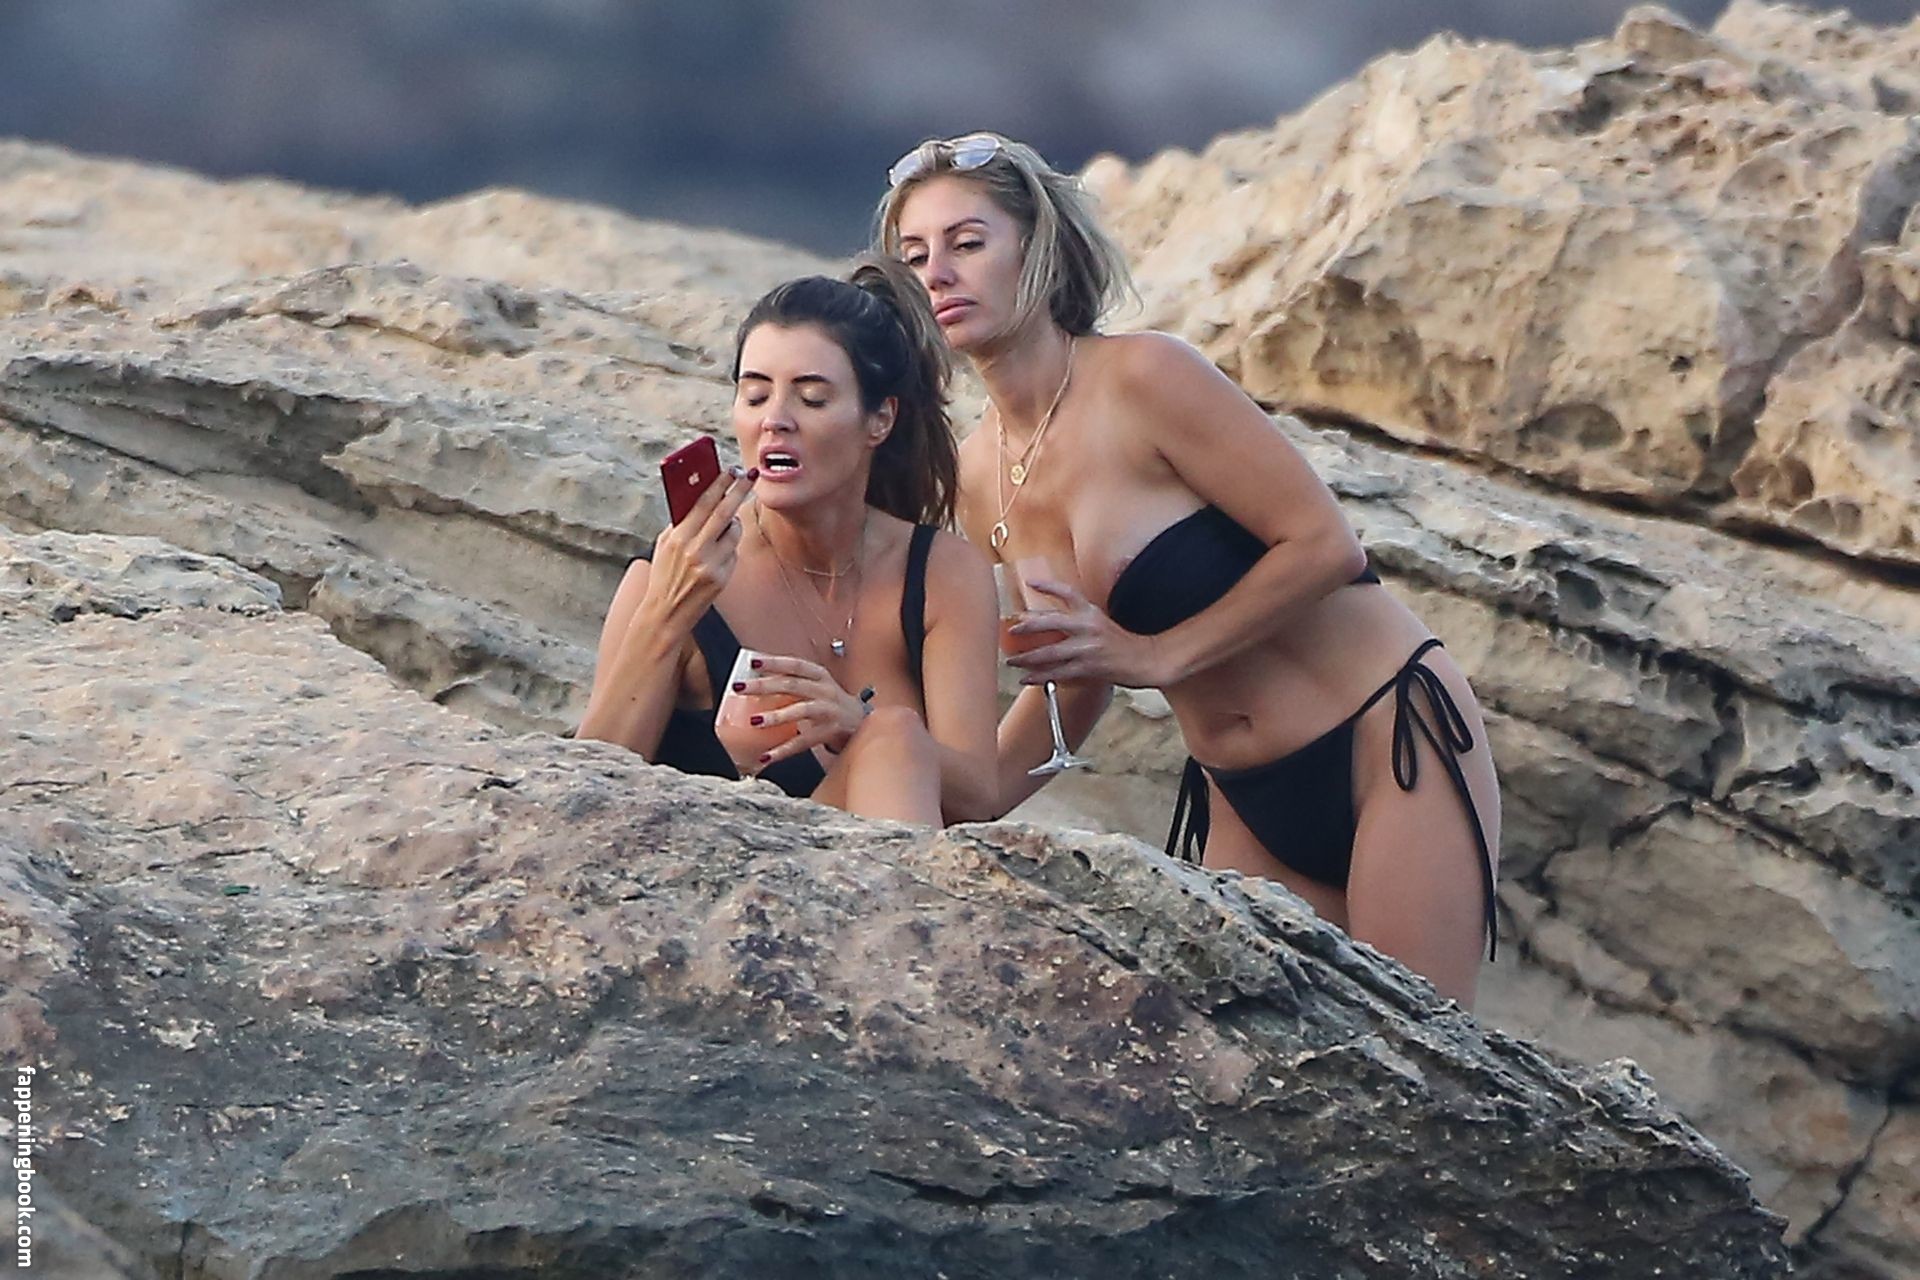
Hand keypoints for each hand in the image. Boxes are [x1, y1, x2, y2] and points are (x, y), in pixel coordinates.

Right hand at [641, 466, 756, 626]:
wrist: (666, 612)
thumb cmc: (665, 574)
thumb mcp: (665, 544)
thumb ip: (682, 523)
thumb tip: (702, 496)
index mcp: (677, 537)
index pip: (703, 503)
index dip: (719, 484)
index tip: (731, 470)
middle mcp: (695, 549)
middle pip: (724, 512)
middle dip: (739, 490)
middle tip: (749, 475)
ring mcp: (711, 564)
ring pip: (734, 532)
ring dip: (733, 524)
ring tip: (722, 529)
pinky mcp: (722, 577)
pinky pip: (733, 552)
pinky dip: (728, 549)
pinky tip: (716, 557)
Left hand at [729, 655, 872, 768]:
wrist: (864, 724)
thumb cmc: (832, 706)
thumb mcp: (816, 689)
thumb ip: (792, 686)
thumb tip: (755, 685)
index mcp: (819, 676)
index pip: (795, 664)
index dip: (775, 662)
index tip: (753, 662)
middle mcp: (825, 690)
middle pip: (792, 684)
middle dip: (764, 685)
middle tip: (740, 688)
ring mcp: (830, 710)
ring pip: (800, 710)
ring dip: (776, 716)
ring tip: (755, 721)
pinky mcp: (832, 731)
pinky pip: (805, 741)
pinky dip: (784, 749)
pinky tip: (767, 755)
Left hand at [1006, 573, 1165, 688]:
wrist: (1145, 660)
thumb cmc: (1122, 643)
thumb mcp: (1101, 622)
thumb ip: (1078, 620)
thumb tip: (1049, 622)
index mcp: (1091, 612)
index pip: (1067, 592)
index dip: (1048, 586)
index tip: (1030, 582)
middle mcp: (1088, 627)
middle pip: (1050, 621)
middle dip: (1027, 626)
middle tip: (1012, 630)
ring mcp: (1087, 648)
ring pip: (1049, 652)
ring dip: (1027, 657)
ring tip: (1012, 660)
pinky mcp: (1088, 667)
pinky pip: (1057, 673)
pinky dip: (1039, 676)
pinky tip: (1027, 677)